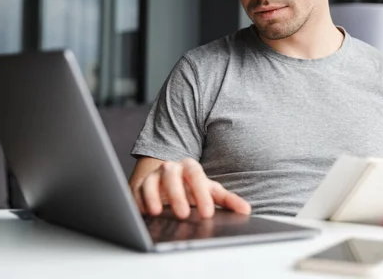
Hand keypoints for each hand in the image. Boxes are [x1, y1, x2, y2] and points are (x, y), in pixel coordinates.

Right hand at [131, 158, 250, 218]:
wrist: (168, 180)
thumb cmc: (192, 188)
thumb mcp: (210, 191)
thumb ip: (228, 200)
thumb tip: (246, 210)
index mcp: (190, 167)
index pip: (196, 176)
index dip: (202, 194)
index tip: (207, 214)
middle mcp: (170, 168)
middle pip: (172, 176)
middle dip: (177, 195)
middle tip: (184, 215)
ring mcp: (153, 176)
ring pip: (151, 182)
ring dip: (153, 196)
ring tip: (158, 212)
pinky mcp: (138, 186)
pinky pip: (136, 192)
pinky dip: (138, 202)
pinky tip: (143, 213)